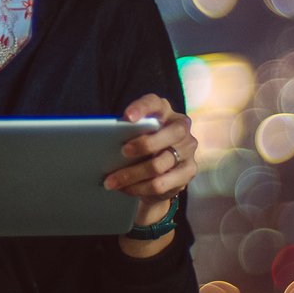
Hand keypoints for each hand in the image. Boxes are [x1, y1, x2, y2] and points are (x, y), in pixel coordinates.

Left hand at [104, 95, 198, 227]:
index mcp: (164, 111)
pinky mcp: (188, 171)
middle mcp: (181, 128)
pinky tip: (124, 189)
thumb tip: (104, 142)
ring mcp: (188, 150)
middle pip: (167, 135)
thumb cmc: (140, 144)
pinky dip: (139, 188)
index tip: (127, 118)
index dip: (141, 109)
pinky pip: (160, 184)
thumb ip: (126, 133)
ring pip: (159, 165)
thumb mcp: (134, 134)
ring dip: (131, 175)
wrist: (161, 169)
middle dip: (143, 145)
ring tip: (111, 181)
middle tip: (121, 152)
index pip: (154, 103)